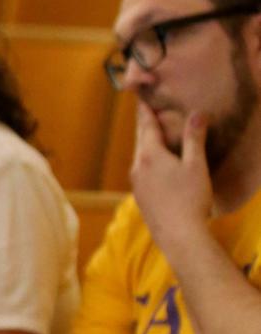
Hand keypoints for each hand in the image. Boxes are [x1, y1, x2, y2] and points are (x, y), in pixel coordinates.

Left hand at [130, 102, 212, 257]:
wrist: (178, 236)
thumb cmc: (190, 199)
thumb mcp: (196, 165)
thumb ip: (194, 139)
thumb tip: (197, 113)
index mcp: (150, 155)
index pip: (146, 126)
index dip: (145, 110)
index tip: (140, 97)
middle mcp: (137, 167)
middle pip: (141, 140)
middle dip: (144, 126)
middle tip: (145, 112)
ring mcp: (137, 184)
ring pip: (140, 157)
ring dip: (147, 144)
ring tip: (153, 136)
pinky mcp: (140, 198)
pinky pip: (142, 172)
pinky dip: (148, 161)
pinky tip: (156, 167)